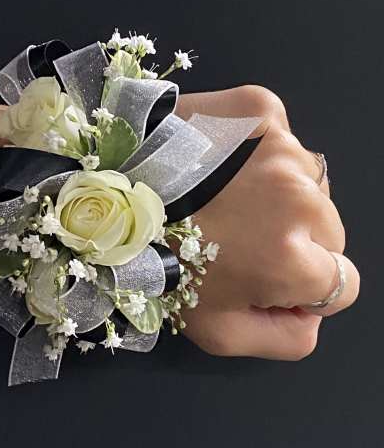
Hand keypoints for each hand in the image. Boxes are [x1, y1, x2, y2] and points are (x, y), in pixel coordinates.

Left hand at [175, 85, 359, 359]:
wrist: (105, 193)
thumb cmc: (155, 266)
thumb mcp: (216, 332)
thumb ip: (284, 339)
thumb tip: (313, 316)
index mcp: (292, 260)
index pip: (342, 282)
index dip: (303, 285)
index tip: (263, 272)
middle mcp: (299, 198)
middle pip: (330, 230)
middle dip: (294, 239)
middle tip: (235, 235)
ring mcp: (282, 146)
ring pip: (309, 184)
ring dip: (278, 194)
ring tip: (221, 197)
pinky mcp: (259, 108)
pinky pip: (285, 139)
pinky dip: (262, 152)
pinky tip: (221, 165)